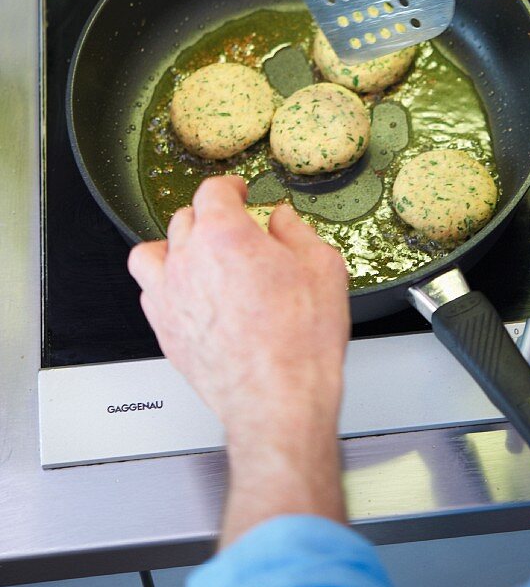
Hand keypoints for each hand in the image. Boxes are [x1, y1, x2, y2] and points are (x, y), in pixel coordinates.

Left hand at [128, 176, 350, 543]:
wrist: (278, 399)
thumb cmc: (302, 340)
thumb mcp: (323, 268)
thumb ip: (297, 233)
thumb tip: (282, 219)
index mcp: (225, 234)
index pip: (213, 191)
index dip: (229, 187)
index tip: (239, 193)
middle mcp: (188, 259)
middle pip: (184, 219)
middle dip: (209, 217)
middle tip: (233, 230)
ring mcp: (169, 295)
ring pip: (152, 252)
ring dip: (174, 247)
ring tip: (196, 256)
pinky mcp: (163, 329)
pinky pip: (149, 292)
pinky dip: (165, 284)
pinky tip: (189, 293)